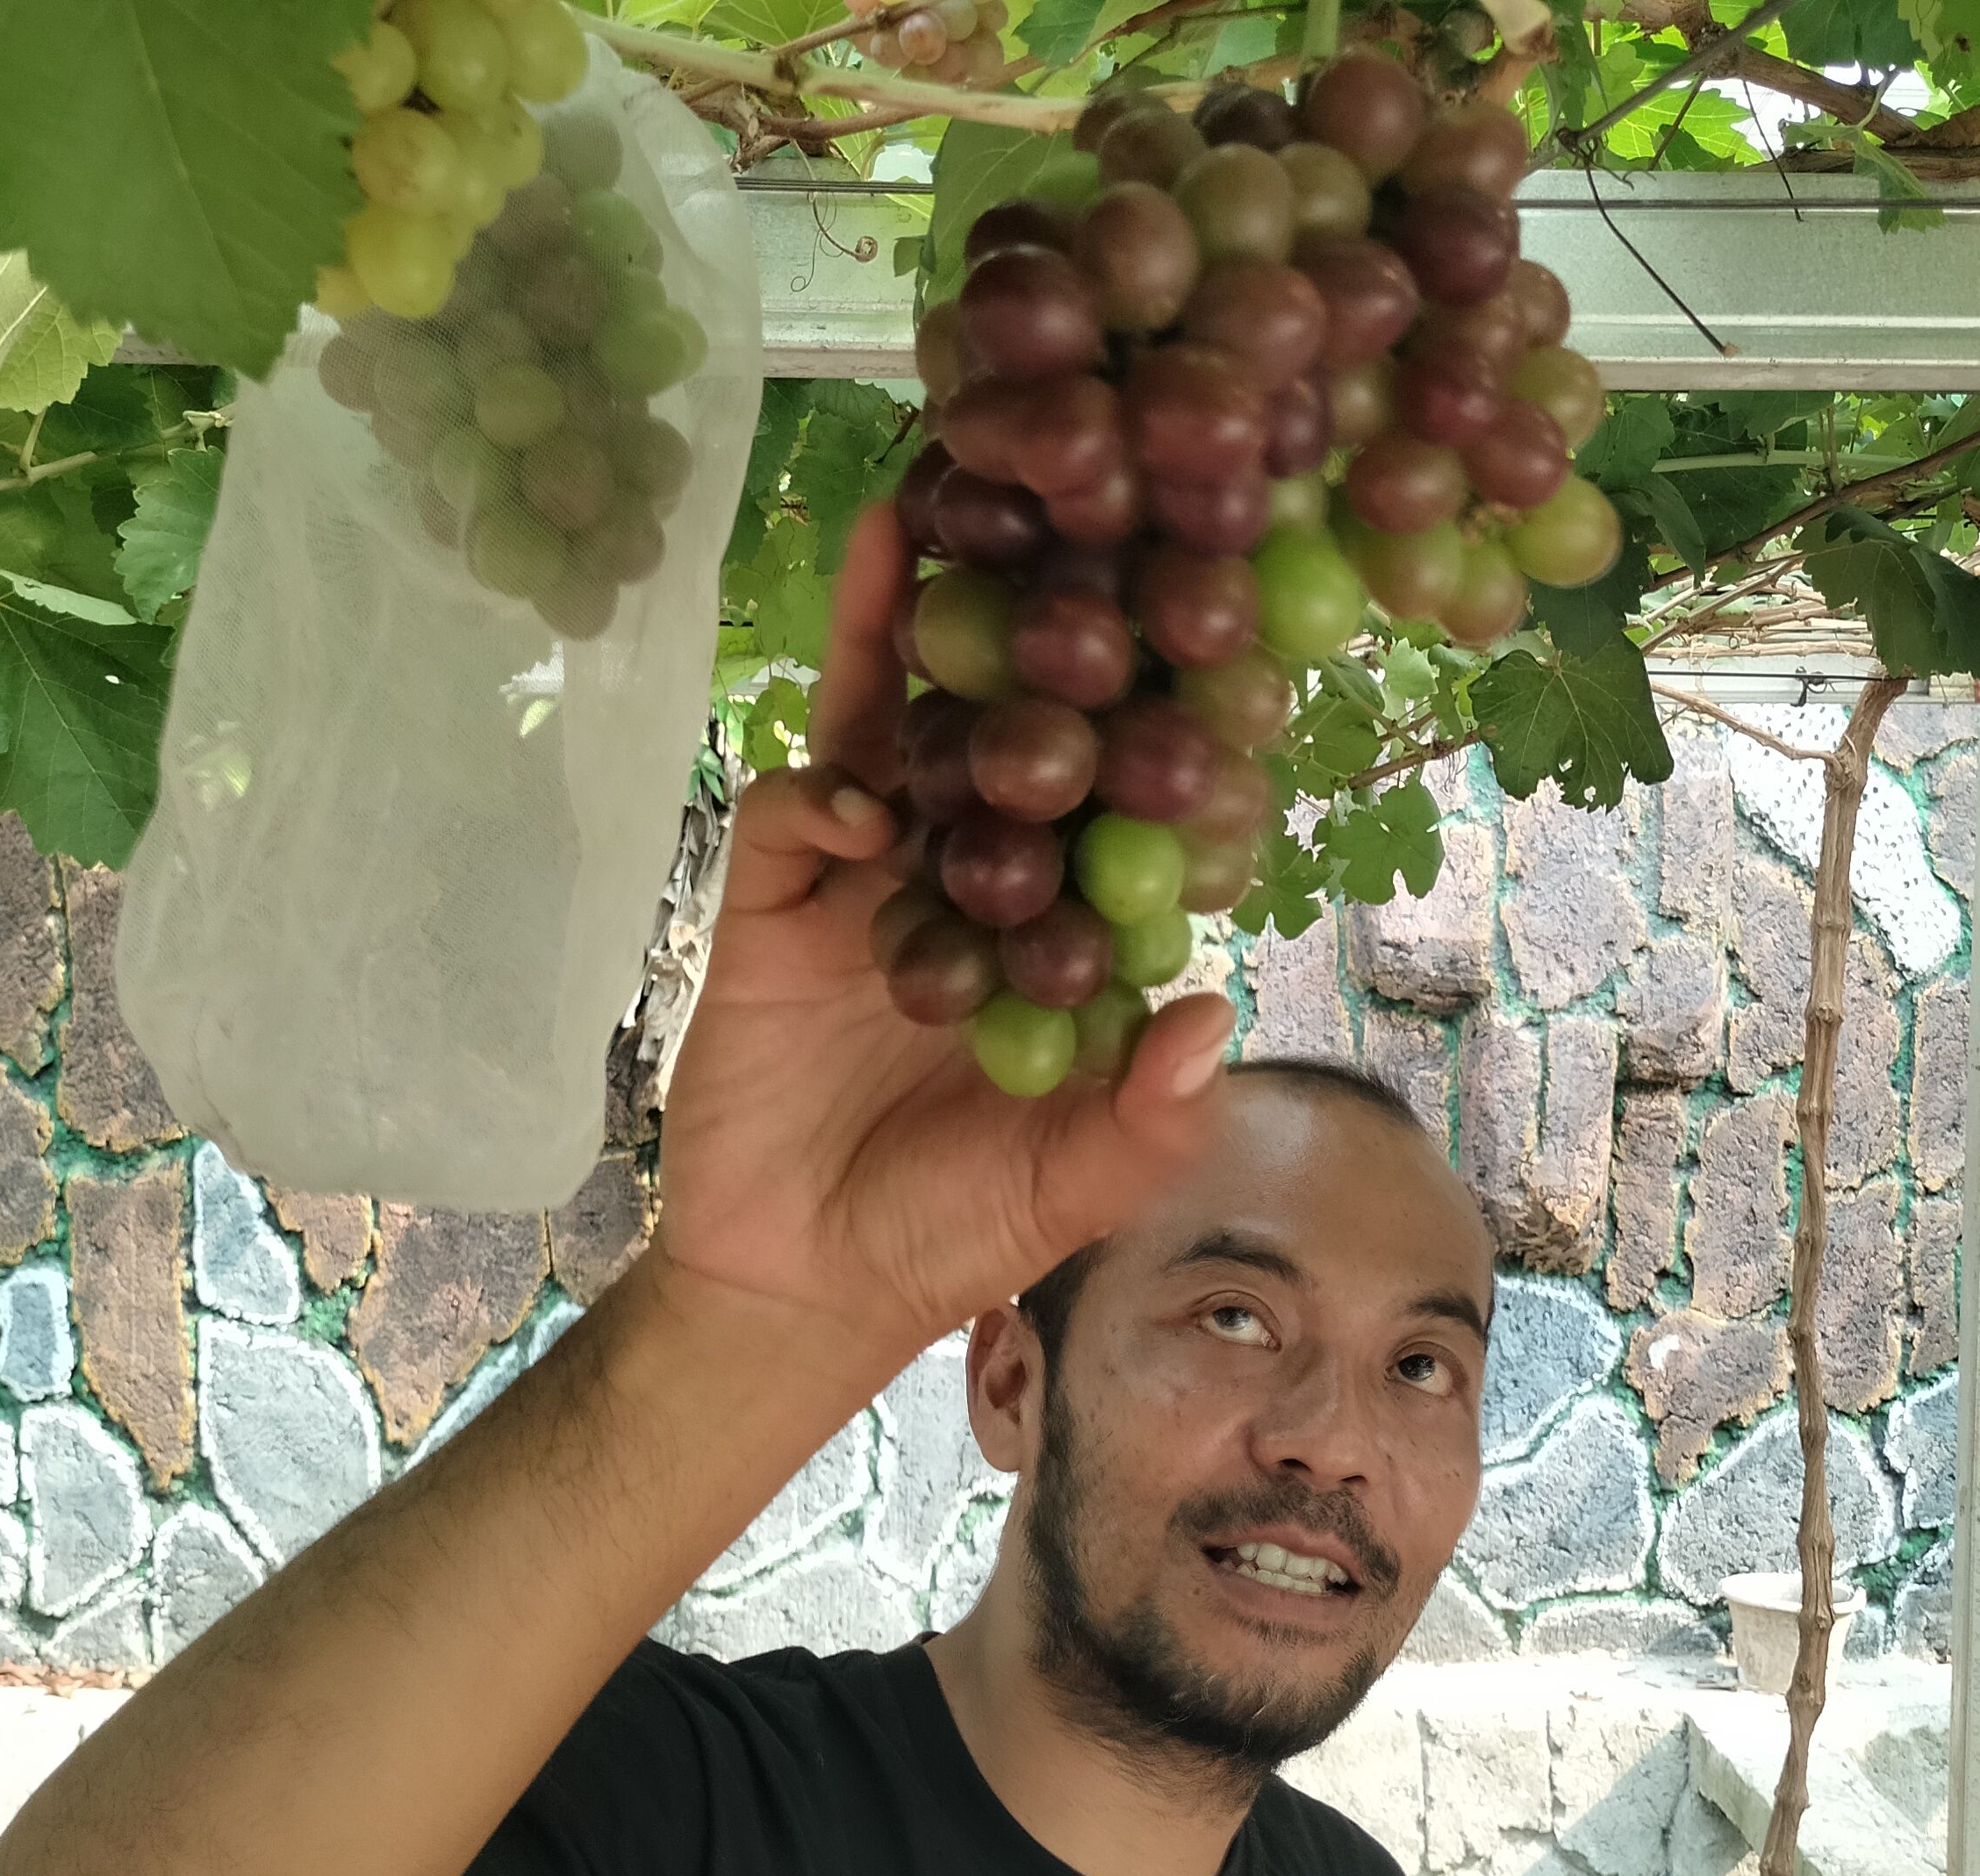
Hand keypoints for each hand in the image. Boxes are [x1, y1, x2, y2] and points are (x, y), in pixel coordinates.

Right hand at [648, 507, 1238, 1360]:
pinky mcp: (770, 907)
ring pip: (888, 734)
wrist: (798, 1286)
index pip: (1108, 787)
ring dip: (899, 636)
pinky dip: (824, 796)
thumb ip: (1142, 1121)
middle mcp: (966, 874)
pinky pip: (793, 818)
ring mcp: (865, 882)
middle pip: (996, 719)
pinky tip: (859, 805)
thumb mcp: (1070, 1191)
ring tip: (912, 523)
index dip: (1141, 699)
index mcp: (1057, 922)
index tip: (1186, 600)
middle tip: (1042, 485)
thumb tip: (1209, 1017)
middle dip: (1013, 611)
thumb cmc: (953, 1230)